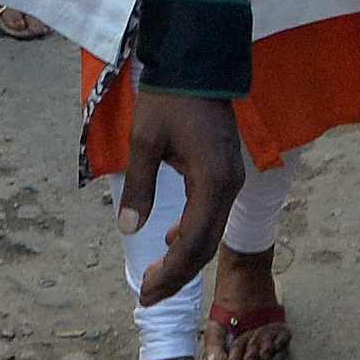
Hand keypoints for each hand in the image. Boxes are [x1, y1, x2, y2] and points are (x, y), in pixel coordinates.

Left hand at [117, 87, 244, 306]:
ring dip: (185, 258)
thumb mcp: (145, 141)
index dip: (170, 273)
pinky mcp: (225, 172)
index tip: (145, 293)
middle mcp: (228, 186)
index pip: (192, 242)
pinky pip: (212, 215)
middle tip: (147, 297)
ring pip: (211, 233)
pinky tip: (170, 240)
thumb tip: (129, 228)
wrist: (198, 62)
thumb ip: (139, 187)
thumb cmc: (169, 98)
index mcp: (211, 181)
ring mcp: (230, 179)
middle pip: (205, 245)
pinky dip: (193, 235)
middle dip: (177, 275)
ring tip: (156, 277)